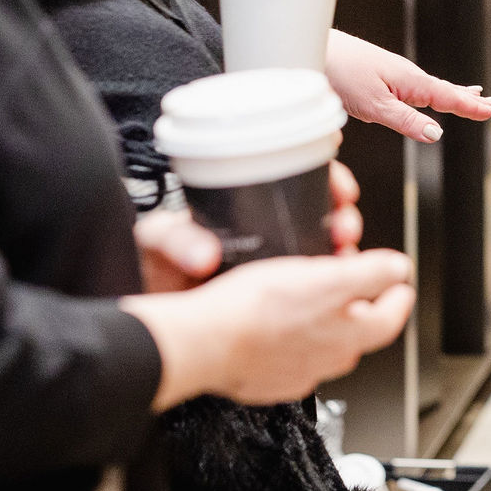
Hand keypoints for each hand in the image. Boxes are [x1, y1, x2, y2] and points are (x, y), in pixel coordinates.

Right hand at [122, 248, 415, 409]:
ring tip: (313, 300)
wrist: (204, 344)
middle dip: (359, 305)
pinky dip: (290, 337)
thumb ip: (371, 274)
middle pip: (358, 332)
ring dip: (323, 321)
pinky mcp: (266, 377)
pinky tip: (276, 322)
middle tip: (354, 285)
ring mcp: (296, 372)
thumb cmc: (258, 312)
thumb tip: (399, 269)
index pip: (391, 317)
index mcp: (351, 335)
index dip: (397, 294)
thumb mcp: (327, 279)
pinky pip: (289, 355)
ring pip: (322, 343)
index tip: (399, 282)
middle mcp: (328, 360)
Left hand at [135, 158, 364, 289]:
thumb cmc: (147, 266)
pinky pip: (312, 283)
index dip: (327, 179)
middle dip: (342, 215)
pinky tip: (335, 284)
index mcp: (240, 203)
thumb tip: (205, 255)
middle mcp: (261, 227)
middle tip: (344, 227)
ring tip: (341, 255)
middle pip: (319, 210)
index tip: (342, 189)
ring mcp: (271, 259)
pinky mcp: (273, 291)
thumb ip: (176, 240)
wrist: (145, 315)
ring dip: (341, 249)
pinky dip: (330, 281)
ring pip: (321, 246)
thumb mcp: (158, 242)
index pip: (296, 176)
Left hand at [325, 30, 490, 142]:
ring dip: (453, 92)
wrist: (313, 48)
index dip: (470, 105)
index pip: (448, 96)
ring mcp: (393, 73)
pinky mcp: (380, 73)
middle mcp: (405, 75)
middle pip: (444, 89)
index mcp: (410, 81)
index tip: (490, 110)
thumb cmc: (340, 71)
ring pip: (430, 86)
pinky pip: (414, 85)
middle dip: (468, 98)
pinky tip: (425, 92)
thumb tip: (436, 134)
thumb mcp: (375, 106)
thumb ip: (406, 121)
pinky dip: (431, 89)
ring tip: (470, 96)